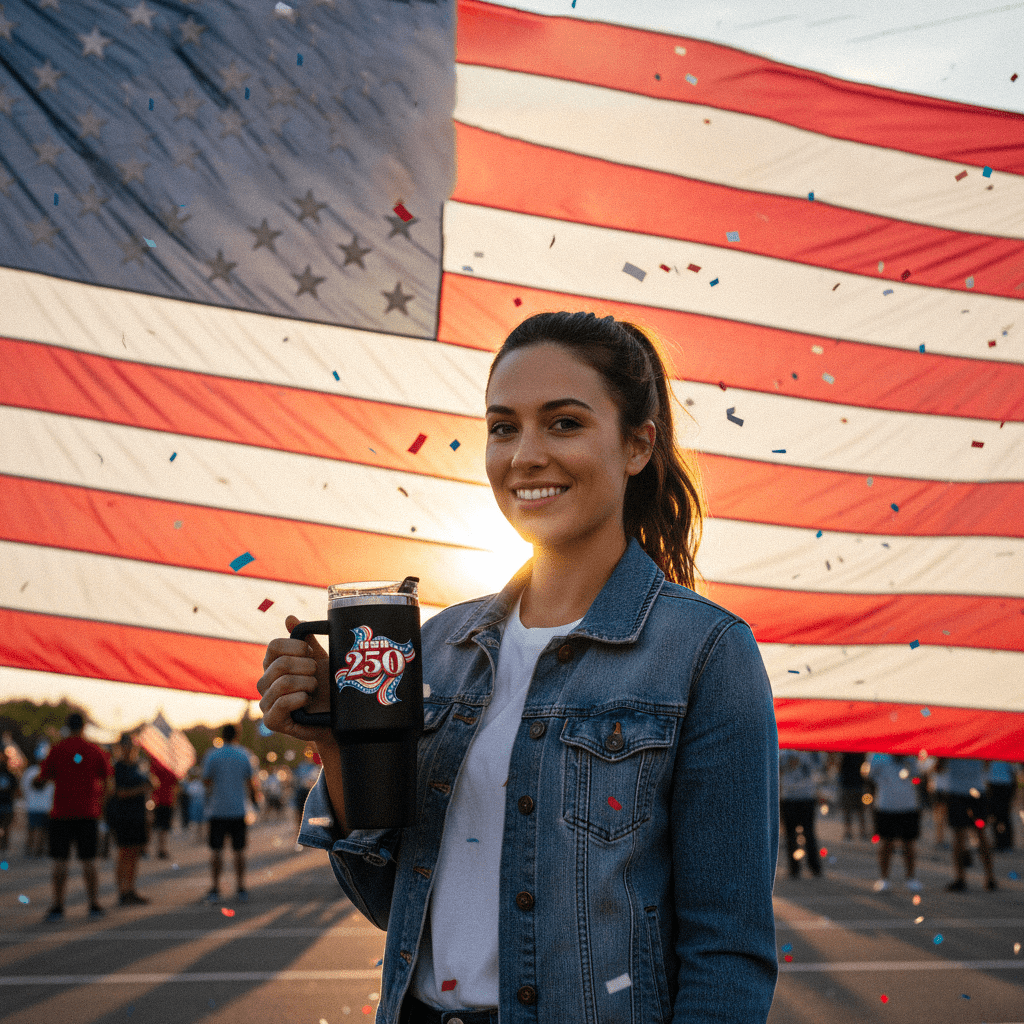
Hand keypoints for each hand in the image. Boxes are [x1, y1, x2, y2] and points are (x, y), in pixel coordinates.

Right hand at [258, 614, 335, 744]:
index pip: (274, 645)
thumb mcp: (320, 659)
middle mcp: (265, 682)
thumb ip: (306, 640)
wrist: (338, 717)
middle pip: (281, 663)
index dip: (297, 647)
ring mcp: (266, 702)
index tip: (312, 653)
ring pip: (283, 682)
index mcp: (273, 664)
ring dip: (307, 684)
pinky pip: (282, 703)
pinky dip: (300, 698)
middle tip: (317, 676)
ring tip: (314, 690)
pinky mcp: (272, 721)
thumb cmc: (327, 686)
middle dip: (307, 667)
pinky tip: (308, 700)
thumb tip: (289, 618)